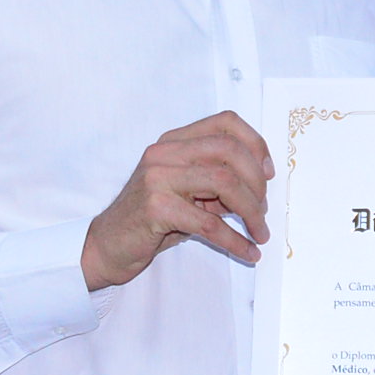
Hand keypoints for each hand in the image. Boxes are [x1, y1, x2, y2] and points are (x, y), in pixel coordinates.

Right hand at [81, 112, 273, 289]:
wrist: (106, 246)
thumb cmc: (149, 220)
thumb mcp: (185, 192)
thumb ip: (215, 183)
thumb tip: (258, 188)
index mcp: (174, 142)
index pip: (225, 122)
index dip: (256, 144)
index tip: (268, 173)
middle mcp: (164, 153)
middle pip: (229, 151)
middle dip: (257, 183)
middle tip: (264, 210)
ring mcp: (157, 178)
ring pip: (224, 183)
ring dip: (251, 211)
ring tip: (259, 232)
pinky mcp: (156, 208)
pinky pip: (209, 224)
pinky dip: (235, 240)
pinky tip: (248, 252)